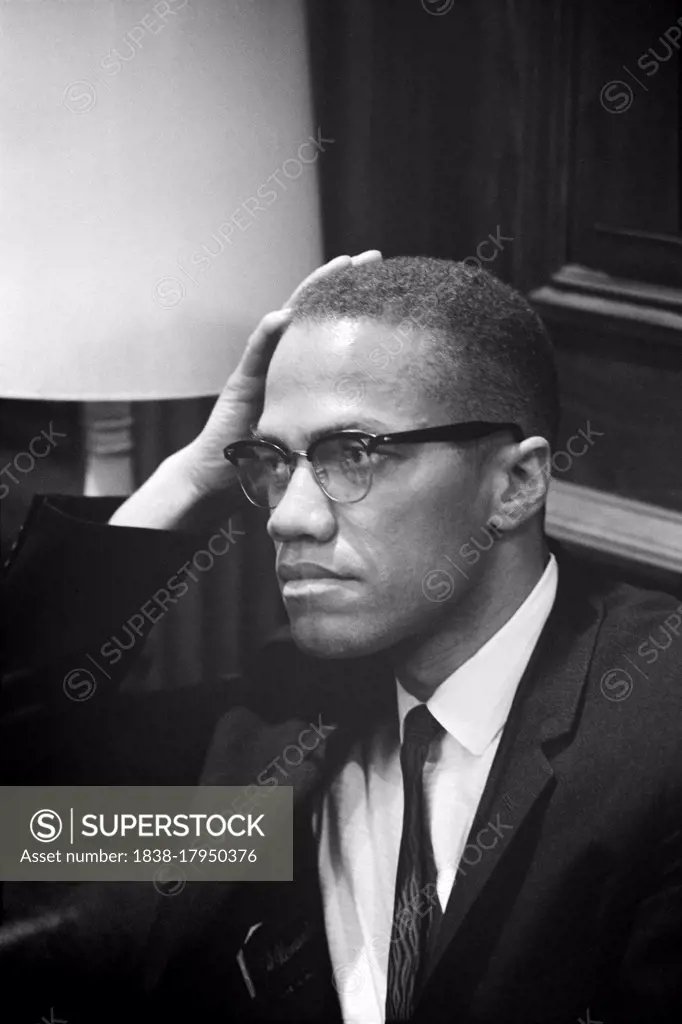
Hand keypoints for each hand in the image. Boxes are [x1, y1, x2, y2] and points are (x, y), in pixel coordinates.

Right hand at [183, 249, 382, 500]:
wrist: (220, 477)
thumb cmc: (269, 460)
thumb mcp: (314, 435)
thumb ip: (337, 421)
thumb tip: (382, 425)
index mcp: (299, 370)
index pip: (328, 327)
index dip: (353, 303)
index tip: (384, 280)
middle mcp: (279, 360)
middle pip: (311, 311)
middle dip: (339, 281)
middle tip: (370, 256)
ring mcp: (258, 368)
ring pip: (285, 320)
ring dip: (309, 293)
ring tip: (336, 268)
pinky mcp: (240, 384)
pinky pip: (255, 353)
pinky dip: (268, 332)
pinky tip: (283, 315)